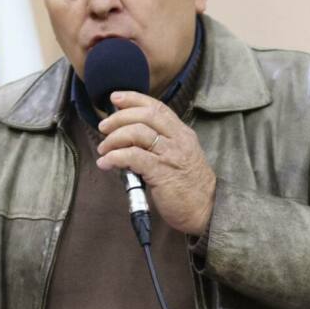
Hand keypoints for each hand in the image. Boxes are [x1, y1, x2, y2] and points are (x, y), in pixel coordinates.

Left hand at [96, 90, 215, 235]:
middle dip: (119, 118)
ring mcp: (170, 155)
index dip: (133, 99)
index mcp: (182, 133)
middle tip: (103, 127)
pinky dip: (115, 157)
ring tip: (104, 149)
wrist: (205, 210)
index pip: (157, 107)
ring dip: (114, 138)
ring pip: (137, 133)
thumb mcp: (181, 156)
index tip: (115, 98)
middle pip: (145, 115)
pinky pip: (133, 157)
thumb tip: (129, 134)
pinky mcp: (161, 173)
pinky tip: (106, 162)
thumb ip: (161, 143)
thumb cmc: (189, 186)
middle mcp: (178, 140)